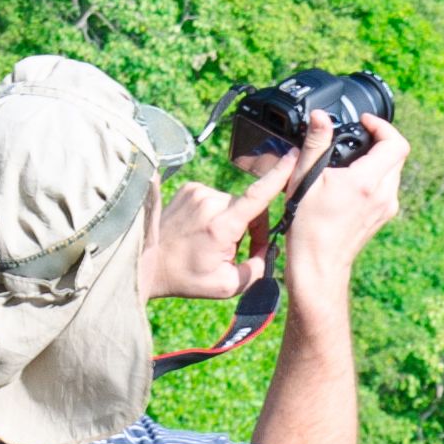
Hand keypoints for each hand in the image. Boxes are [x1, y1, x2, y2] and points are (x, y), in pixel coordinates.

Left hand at [142, 146, 301, 303]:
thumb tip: (268, 252)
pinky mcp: (189, 188)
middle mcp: (210, 202)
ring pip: (232, 203)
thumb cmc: (186, 277)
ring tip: (213, 243)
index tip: (294, 157)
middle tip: (238, 250)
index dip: (279, 175)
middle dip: (251, 227)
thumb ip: (256, 269)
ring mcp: (197, 191)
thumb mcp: (227, 285)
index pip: (257, 196)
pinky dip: (216, 213)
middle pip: (248, 206)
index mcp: (221, 226)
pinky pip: (216, 198)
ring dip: (232, 221)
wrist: (148, 263)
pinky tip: (201, 231)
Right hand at [281, 116, 406, 294]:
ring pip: (394, 170)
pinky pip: (388, 186)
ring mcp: (386, 207)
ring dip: (379, 158)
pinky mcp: (383, 216)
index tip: (364, 121)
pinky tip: (352, 179)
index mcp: (367, 182)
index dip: (382, 125)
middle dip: (379, 139)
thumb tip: (320, 116)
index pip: (396, 142)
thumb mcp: (305, 178)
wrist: (319, 265)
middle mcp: (384, 194)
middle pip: (397, 154)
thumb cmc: (309, 226)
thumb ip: (316, 143)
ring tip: (352, 157)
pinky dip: (376, 175)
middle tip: (357, 135)